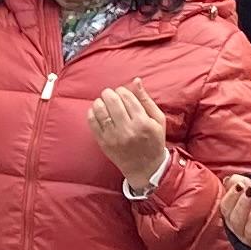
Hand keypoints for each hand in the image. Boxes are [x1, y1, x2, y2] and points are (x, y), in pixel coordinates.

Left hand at [86, 79, 169, 194]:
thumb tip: (136, 81)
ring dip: (100, 101)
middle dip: (109, 93)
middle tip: (110, 94)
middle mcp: (128, 130)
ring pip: (100, 110)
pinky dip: (92, 112)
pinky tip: (96, 111)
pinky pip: (92, 123)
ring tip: (103, 102)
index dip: (122, 90)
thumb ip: (146, 100)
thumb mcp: (158, 120)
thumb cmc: (154, 141)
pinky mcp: (104, 143)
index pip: (127, 97)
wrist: (145, 168)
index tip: (122, 92)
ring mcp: (114, 137)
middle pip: (112, 101)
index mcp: (143, 122)